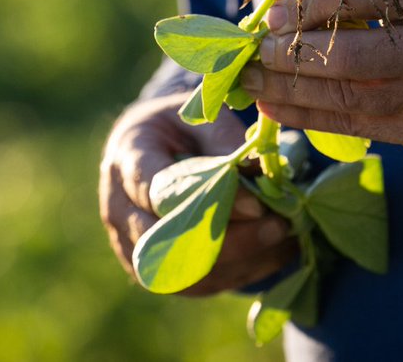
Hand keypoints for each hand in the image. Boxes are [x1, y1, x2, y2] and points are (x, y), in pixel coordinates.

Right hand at [98, 93, 296, 294]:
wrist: (154, 147)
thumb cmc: (180, 127)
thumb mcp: (200, 119)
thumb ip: (223, 142)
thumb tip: (257, 172)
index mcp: (128, 158)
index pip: (157, 189)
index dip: (208, 200)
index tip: (257, 204)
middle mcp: (120, 207)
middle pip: (168, 239)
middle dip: (229, 239)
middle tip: (277, 226)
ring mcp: (130, 244)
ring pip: (183, 270)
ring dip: (239, 260)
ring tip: (283, 239)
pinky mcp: (152, 270)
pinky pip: (196, 285)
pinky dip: (240, 273)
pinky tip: (275, 254)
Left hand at [239, 0, 402, 157]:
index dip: (308, 4)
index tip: (270, 12)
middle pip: (348, 56)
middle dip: (288, 55)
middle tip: (249, 52)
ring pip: (345, 100)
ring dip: (289, 92)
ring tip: (249, 82)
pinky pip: (359, 127)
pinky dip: (313, 117)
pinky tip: (279, 108)